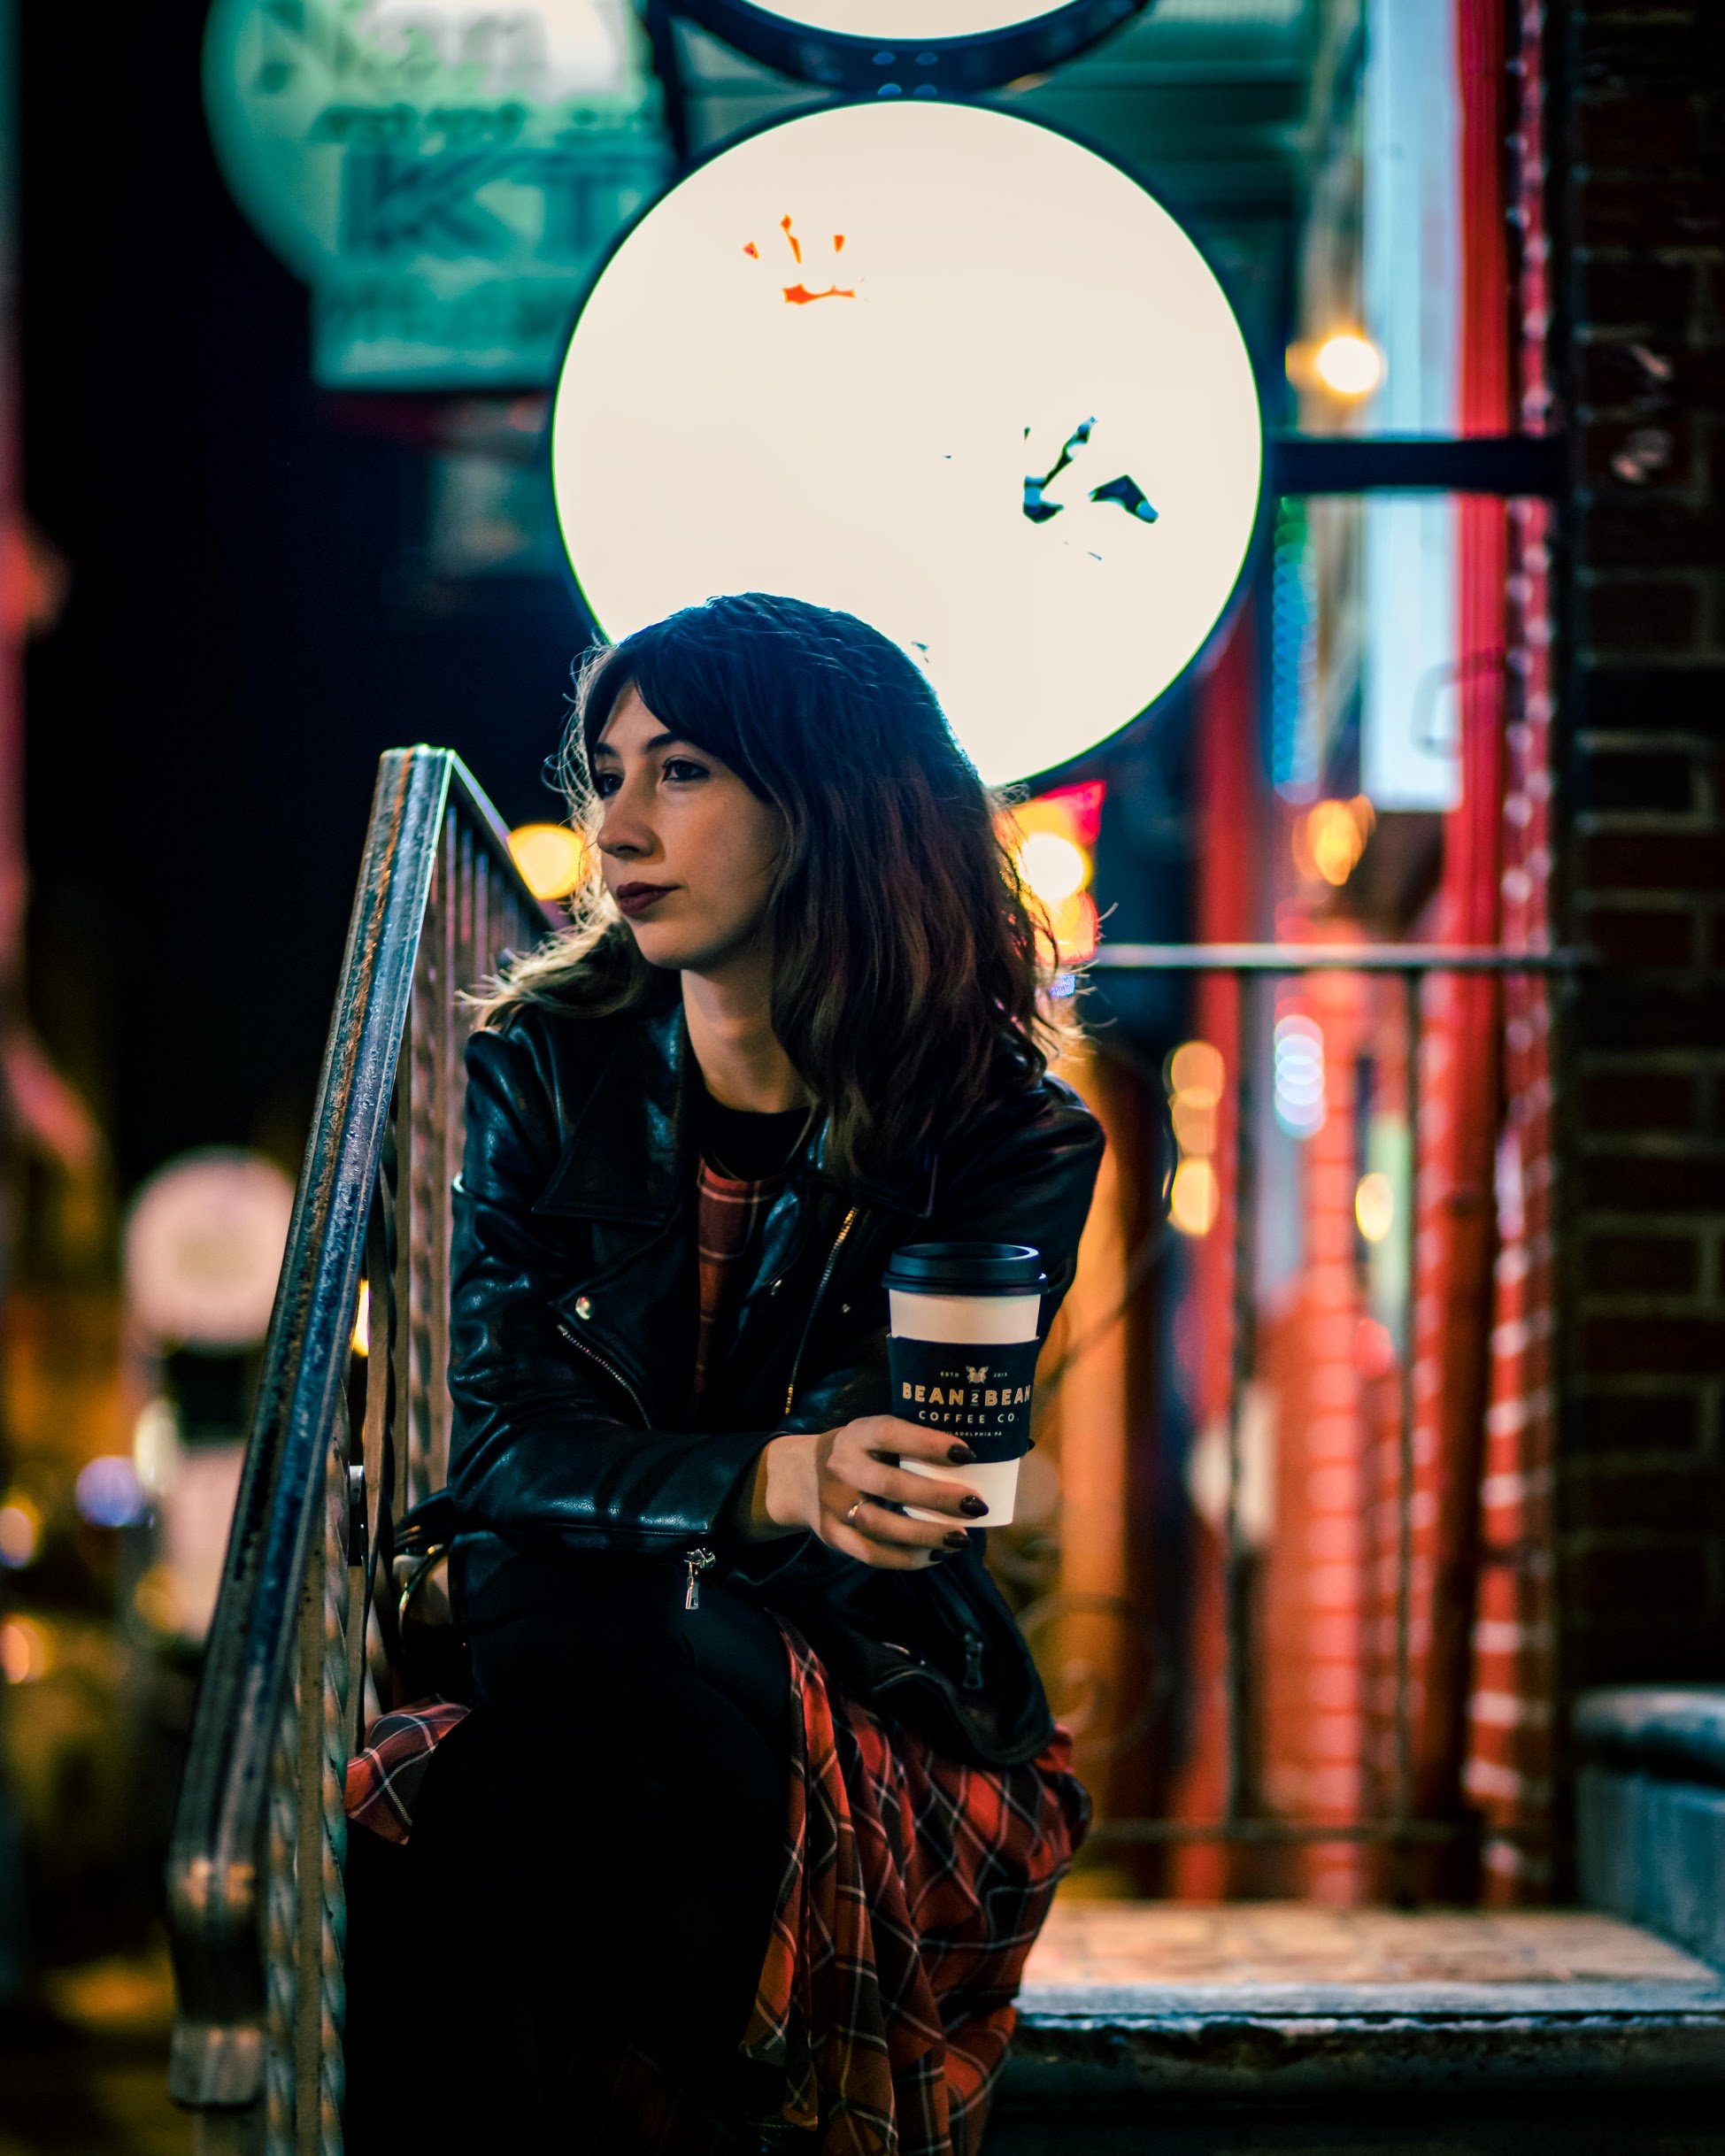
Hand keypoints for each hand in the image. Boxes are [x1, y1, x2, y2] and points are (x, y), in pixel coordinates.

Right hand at [754, 1416, 986, 1568]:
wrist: (802, 1476)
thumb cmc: (864, 1453)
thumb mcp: (877, 1435)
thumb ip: (913, 1443)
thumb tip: (985, 1456)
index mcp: (858, 1433)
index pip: (891, 1433)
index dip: (928, 1443)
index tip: (967, 1453)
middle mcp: (842, 1466)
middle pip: (890, 1485)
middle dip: (937, 1497)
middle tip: (974, 1505)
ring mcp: (833, 1504)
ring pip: (880, 1526)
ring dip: (925, 1535)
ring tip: (961, 1538)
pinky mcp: (833, 1536)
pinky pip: (872, 1554)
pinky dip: (907, 1559)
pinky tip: (936, 1556)